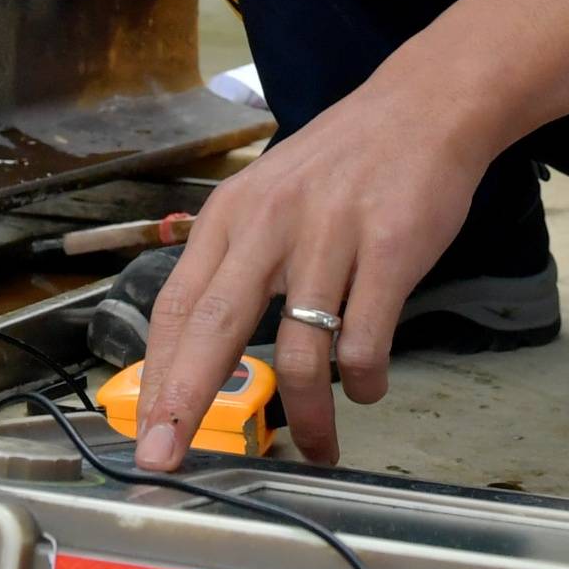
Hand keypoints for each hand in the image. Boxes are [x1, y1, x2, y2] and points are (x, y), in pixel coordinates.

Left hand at [131, 67, 500, 470]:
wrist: (424, 107)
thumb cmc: (342, 164)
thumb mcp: (268, 197)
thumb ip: (236, 263)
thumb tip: (200, 350)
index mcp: (230, 216)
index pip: (176, 306)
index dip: (157, 376)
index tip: (144, 432)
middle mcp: (270, 224)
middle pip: (214, 328)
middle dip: (185, 403)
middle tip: (168, 461)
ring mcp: (331, 237)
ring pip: (301, 353)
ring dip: (307, 416)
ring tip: (319, 445)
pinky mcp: (390, 250)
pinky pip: (365, 341)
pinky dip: (364, 381)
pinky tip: (368, 387)